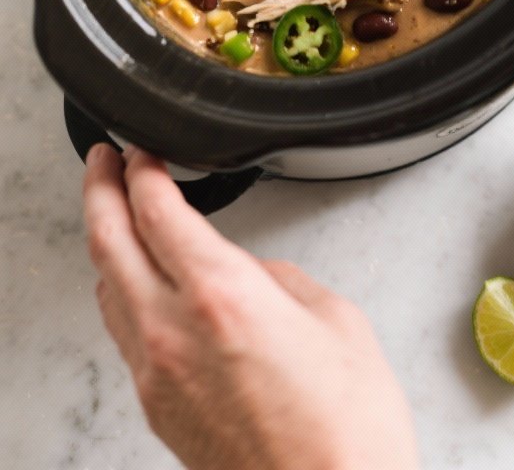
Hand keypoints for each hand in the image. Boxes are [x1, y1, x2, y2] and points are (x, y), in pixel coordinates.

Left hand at [83, 145, 417, 469]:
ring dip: (107, 241)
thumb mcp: (334, 321)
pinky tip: (137, 284)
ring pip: (107, 288)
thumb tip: (251, 273)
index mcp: (222, 295)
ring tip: (118, 216)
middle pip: (108, 241)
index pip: (155, 211)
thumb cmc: (345, 431)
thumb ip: (281, 281)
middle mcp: (175, 331)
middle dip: (99, 188)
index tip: (143, 152)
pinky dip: (120, 290)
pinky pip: (123, 331)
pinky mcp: (158, 408)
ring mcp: (159, 374)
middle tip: (104, 162)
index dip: (142, 170)